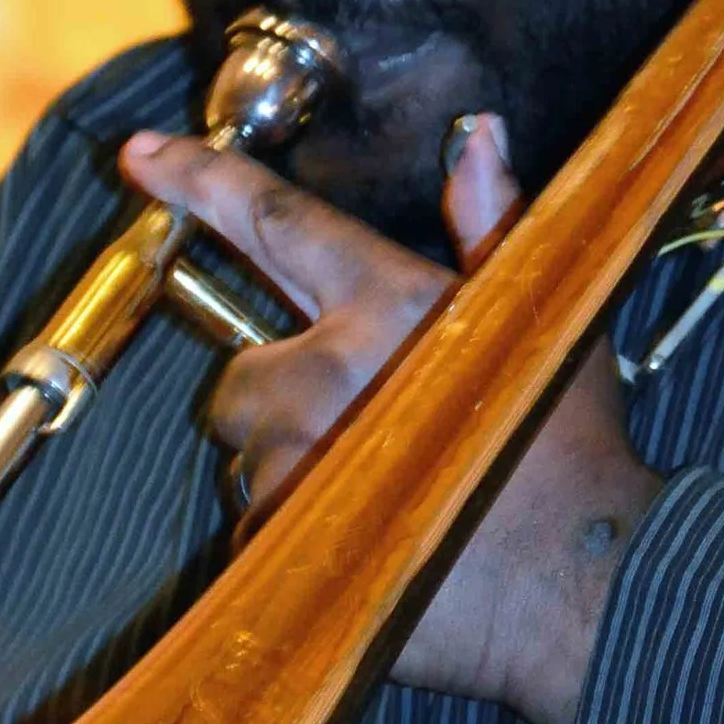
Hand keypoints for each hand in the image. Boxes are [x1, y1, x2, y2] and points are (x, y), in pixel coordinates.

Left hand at [117, 115, 660, 723]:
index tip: (138, 153)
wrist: (585, 587)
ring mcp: (296, 460)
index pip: (274, 222)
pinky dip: (296, 537)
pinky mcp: (280, 542)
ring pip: (251, 458)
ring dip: (294, 472)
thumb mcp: (544, 320)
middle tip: (364, 431)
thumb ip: (491, 225)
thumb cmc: (573, 455)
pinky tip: (366, 541)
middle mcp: (326, 371)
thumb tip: (476, 136)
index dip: (200, 180)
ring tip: (382, 493)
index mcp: (387, 303)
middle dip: (282, 400)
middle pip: (241, 374)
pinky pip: (258, 530)